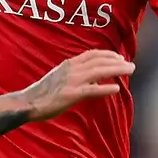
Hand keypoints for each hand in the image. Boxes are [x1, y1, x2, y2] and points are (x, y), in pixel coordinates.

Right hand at [21, 50, 136, 120]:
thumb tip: (94, 81)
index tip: (119, 57)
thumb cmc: (42, 93)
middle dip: (117, 61)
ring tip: (129, 70)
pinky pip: (91, 90)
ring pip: (99, 71)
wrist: (27, 102)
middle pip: (99, 61)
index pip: (92, 54)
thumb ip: (75, 76)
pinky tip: (116, 88)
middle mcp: (71, 69)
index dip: (108, 54)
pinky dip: (105, 88)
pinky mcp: (70, 95)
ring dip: (116, 69)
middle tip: (131, 65)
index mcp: (68, 64)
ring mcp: (71, 81)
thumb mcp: (59, 78)